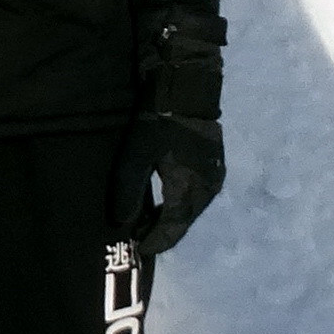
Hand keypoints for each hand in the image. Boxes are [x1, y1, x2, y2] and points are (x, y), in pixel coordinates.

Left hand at [112, 110, 224, 260]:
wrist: (187, 84)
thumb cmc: (161, 119)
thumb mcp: (137, 153)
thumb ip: (128, 190)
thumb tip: (121, 222)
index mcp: (192, 190)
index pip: (172, 229)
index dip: (154, 241)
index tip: (137, 249)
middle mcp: (207, 188)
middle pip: (183, 221)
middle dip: (161, 232)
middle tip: (136, 236)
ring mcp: (212, 175)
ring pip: (189, 208)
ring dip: (168, 217)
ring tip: (144, 220)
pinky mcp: (210, 164)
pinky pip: (193, 194)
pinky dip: (176, 203)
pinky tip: (161, 200)